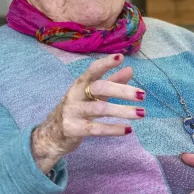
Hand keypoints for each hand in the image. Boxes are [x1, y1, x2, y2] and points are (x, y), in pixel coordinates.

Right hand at [30, 54, 145, 173]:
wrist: (51, 135)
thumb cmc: (77, 109)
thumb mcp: (93, 95)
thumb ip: (112, 82)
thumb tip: (130, 69)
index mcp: (81, 84)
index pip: (93, 70)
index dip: (106, 63)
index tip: (120, 57)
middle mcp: (75, 95)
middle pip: (99, 88)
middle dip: (122, 90)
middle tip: (143, 94)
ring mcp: (72, 112)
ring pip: (100, 109)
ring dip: (123, 111)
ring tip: (142, 113)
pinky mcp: (72, 129)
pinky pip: (95, 129)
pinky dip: (113, 129)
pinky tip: (128, 130)